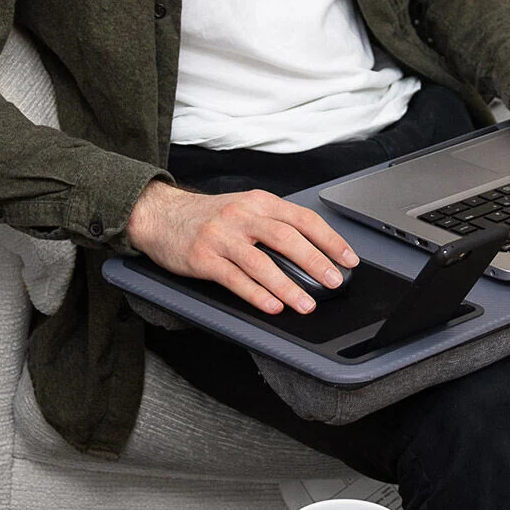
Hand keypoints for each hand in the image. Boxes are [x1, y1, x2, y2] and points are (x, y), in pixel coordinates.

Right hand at [126, 181, 358, 315]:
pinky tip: (272, 306)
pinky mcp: (203, 257)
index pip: (303, 218)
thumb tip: (313, 252)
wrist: (160, 214)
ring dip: (288, 286)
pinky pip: (234, 278)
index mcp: (259, 202)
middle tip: (334, 282)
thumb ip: (274, 225)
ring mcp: (222, 236)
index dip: (330, 239)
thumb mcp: (244, 209)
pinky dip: (256, 294)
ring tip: (306, 304)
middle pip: (287, 238)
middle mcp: (242, 216)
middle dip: (316, 262)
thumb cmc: (208, 216)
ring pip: (262, 262)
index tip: (348, 258)